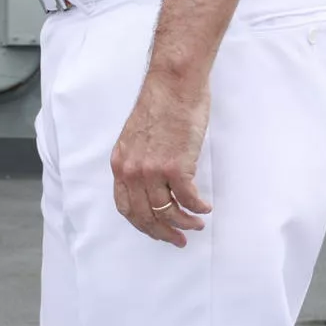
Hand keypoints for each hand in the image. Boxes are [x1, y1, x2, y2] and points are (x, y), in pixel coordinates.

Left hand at [109, 74, 211, 246]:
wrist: (173, 85)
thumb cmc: (160, 105)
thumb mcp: (135, 137)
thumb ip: (138, 161)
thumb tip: (152, 184)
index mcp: (120, 163)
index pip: (125, 206)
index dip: (142, 224)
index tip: (156, 230)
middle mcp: (132, 170)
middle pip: (144, 216)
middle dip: (163, 233)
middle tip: (178, 239)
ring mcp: (152, 170)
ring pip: (167, 212)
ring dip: (185, 223)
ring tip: (197, 224)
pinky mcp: (176, 167)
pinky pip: (188, 199)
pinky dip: (198, 208)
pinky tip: (205, 207)